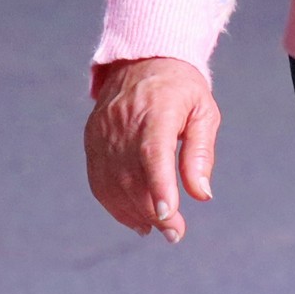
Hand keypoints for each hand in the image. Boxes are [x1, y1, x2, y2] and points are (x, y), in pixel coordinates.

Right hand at [84, 56, 218, 242]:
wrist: (142, 60)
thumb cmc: (181, 90)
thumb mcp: (203, 112)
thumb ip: (200, 154)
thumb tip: (201, 195)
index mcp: (156, 110)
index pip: (152, 153)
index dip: (159, 187)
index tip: (168, 215)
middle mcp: (123, 122)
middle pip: (132, 176)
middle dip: (154, 212)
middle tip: (176, 233)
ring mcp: (102, 133)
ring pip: (113, 184)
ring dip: (135, 213)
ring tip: (159, 227)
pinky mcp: (91, 142)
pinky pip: (99, 182)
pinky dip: (115, 206)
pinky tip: (136, 219)